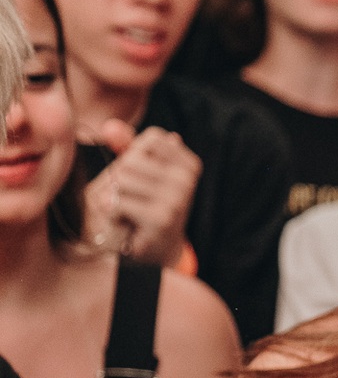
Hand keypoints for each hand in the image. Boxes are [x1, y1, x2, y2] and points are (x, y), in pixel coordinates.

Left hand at [84, 120, 200, 265]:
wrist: (152, 251)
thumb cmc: (143, 205)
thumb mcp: (139, 171)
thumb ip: (127, 145)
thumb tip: (109, 126)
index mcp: (189, 164)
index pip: (149, 140)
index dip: (133, 158)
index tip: (144, 182)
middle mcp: (188, 180)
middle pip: (130, 160)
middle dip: (120, 181)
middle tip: (133, 202)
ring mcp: (177, 199)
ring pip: (121, 179)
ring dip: (115, 198)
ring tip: (129, 212)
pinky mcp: (161, 218)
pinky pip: (117, 202)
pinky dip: (113, 215)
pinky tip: (128, 224)